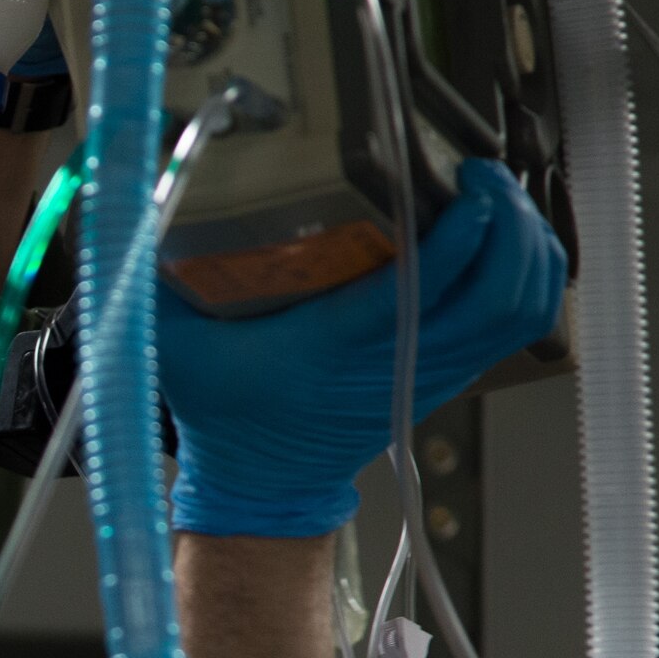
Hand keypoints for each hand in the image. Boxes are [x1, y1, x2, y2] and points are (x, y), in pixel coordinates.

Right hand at [159, 158, 566, 536]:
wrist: (260, 480)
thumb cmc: (220, 409)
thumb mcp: (167, 344)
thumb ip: (147, 274)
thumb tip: (129, 188)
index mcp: (327, 350)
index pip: (419, 289)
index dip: (461, 233)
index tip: (466, 184)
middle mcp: (390, 363)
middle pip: (494, 293)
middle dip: (508, 224)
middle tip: (484, 177)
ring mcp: (428, 371)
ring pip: (518, 306)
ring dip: (527, 247)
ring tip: (501, 197)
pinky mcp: (448, 372)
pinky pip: (518, 321)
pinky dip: (529, 273)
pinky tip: (508, 234)